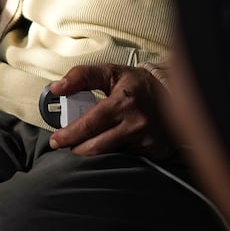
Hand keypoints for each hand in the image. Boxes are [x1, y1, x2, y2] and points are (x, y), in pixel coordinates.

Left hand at [47, 64, 173, 156]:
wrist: (173, 93)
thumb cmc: (136, 84)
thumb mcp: (109, 72)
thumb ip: (81, 76)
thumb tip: (57, 88)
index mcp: (124, 101)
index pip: (90, 123)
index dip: (70, 134)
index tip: (56, 139)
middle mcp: (136, 122)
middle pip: (96, 146)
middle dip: (76, 147)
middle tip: (67, 144)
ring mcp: (145, 139)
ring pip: (108, 155)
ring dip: (92, 152)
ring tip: (85, 144)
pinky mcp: (152, 150)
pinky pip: (123, 158)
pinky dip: (112, 153)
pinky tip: (109, 144)